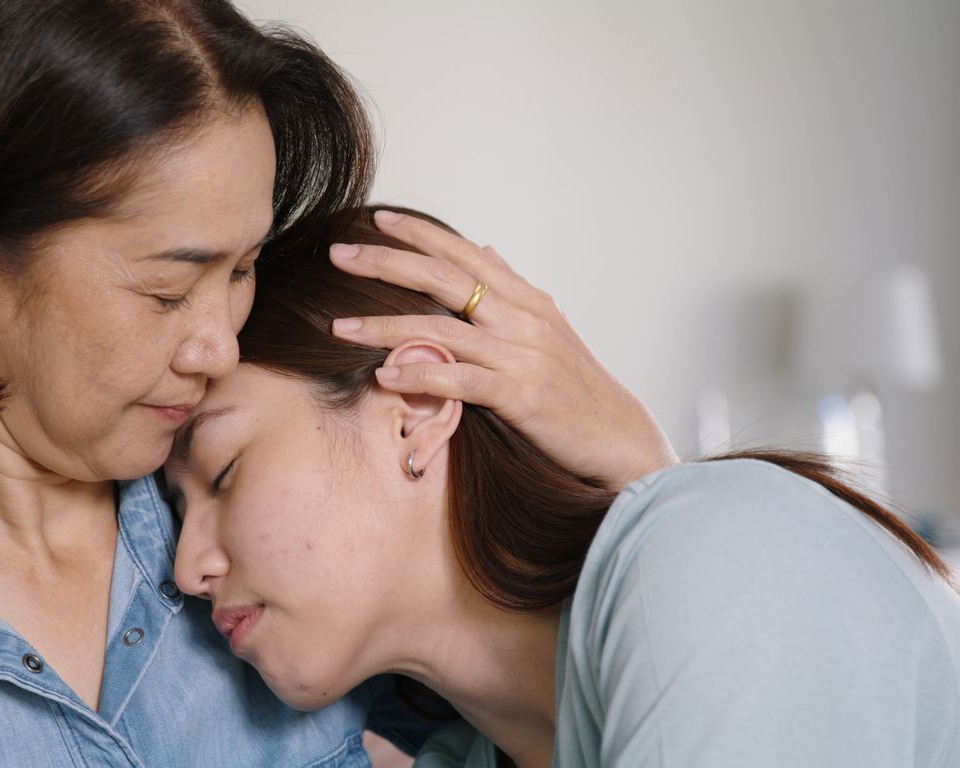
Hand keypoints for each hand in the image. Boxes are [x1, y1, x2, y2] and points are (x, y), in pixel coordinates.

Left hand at [327, 209, 677, 490]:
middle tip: (339, 254)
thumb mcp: (550, 328)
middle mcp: (523, 319)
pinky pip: (459, 380)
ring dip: (385, 327)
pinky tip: (384, 375)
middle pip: (444, 278)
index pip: (463, 253)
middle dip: (387, 263)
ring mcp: (522, 356)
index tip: (377, 218)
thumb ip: (512, 289)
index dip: (419, 232)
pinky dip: (419, 375)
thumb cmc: (578, 388)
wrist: (620, 438)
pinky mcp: (521, 396)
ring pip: (441, 330)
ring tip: (341, 328)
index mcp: (527, 299)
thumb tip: (485, 248)